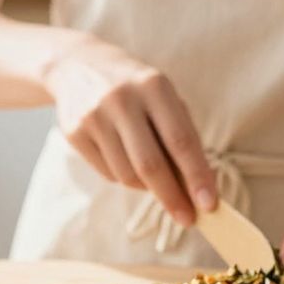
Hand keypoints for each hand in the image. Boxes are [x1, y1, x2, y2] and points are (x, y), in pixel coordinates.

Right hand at [42, 37, 216, 225]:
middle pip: (150, 165)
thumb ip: (182, 135)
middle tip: (187, 218)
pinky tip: (126, 159)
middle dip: (172, 197)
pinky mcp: (73, 131)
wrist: (77, 64)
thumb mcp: (163, 97)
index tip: (209, 205)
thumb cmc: (136, 88)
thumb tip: (197, 188)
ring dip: (147, 187)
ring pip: (127, 175)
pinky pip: (108, 172)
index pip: (180, 141)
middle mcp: (121, 99)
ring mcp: (94, 115)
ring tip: (153, 177)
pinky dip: (125, 177)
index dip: (196, 176)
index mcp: (154, 86)